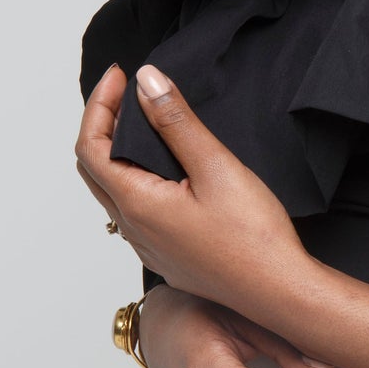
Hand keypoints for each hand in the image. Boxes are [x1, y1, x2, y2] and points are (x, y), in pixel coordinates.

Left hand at [75, 60, 307, 318]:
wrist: (278, 292)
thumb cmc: (253, 236)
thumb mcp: (216, 166)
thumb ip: (176, 121)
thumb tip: (146, 81)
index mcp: (137, 203)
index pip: (90, 146)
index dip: (98, 105)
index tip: (119, 76)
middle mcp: (133, 229)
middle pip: (93, 168)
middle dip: (102, 124)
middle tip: (124, 94)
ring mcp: (148, 247)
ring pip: (112, 192)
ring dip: (117, 153)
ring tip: (144, 124)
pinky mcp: (167, 257)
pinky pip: (134, 213)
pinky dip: (134, 179)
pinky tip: (165, 171)